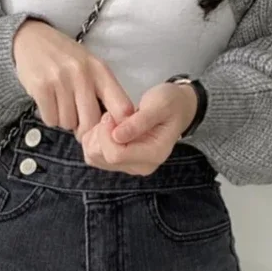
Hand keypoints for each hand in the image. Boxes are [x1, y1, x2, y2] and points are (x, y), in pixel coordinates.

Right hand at [12, 18, 134, 140]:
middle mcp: (83, 74)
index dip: (118, 126)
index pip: (122, 107)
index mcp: (101, 70)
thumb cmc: (66, 57)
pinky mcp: (41, 87)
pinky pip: (51, 119)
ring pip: (69, 123)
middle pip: (92, 122)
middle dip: (84, 128)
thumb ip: (105, 92)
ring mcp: (61, 80)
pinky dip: (50, 117)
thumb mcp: (92, 66)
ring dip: (65, 120)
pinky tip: (50, 103)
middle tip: (78, 120)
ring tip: (61, 103)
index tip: (109, 130)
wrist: (33, 39)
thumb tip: (111, 127)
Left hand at [80, 81, 197, 174]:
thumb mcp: (160, 105)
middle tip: (111, 115)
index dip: (106, 133)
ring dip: (96, 136)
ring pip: (95, 157)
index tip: (111, 114)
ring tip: (111, 120)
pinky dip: (95, 140)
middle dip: (100, 133)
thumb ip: (140, 121)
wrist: (176, 109)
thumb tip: (117, 136)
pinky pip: (95, 155)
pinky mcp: (121, 162)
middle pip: (103, 157)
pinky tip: (107, 127)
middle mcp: (141, 166)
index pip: (115, 154)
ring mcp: (130, 166)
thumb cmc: (170, 103)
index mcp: (154, 154)